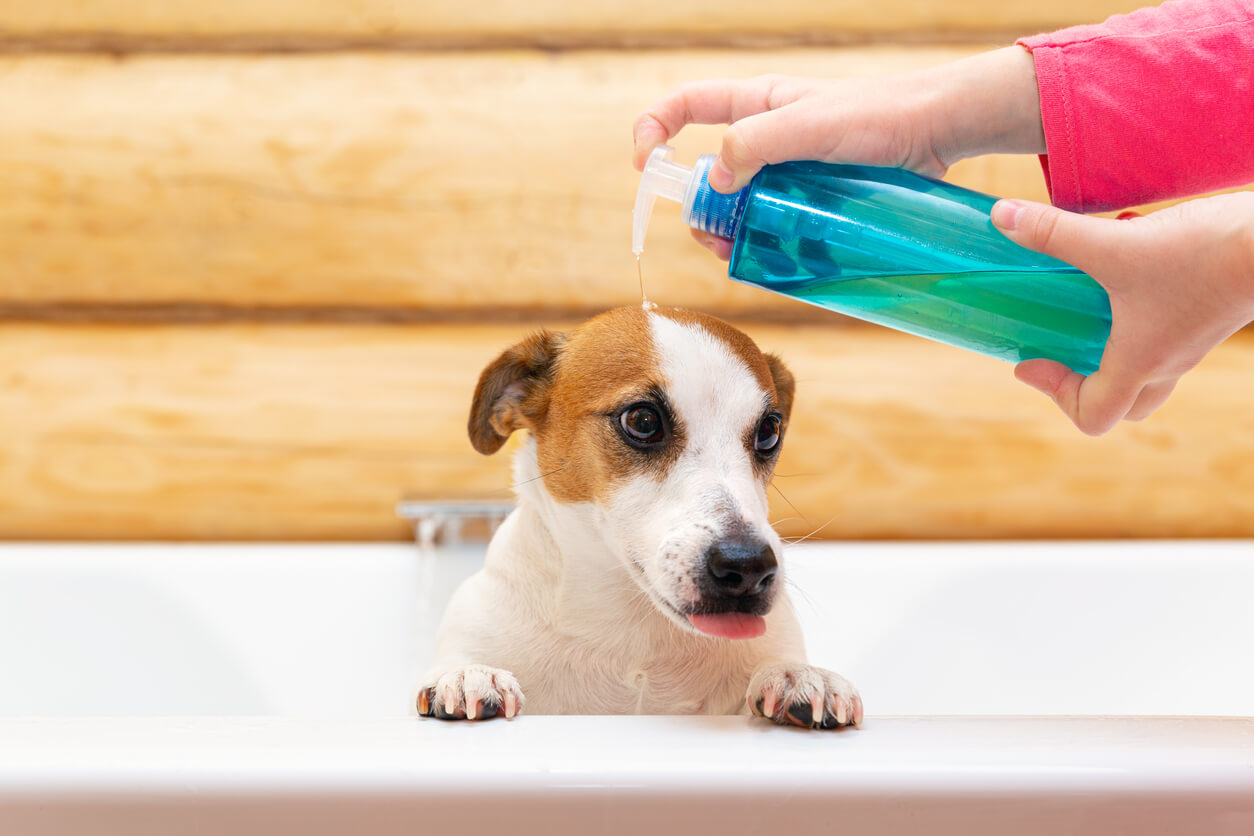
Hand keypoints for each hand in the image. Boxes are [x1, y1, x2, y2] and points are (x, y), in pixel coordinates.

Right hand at [632, 47, 1045, 258]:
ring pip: (738, 205)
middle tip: (708, 231)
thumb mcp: (808, 124)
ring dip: (728, 231)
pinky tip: (765, 260)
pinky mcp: (811, 199)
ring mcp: (788, 171)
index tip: (645, 165)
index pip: (687, 105)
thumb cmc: (876, 114)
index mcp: (756, 104)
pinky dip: (762, 244)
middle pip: (708, 170)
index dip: (655, 128)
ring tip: (736, 252)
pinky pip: (774, 224)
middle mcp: (767, 136)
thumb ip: (756, 144)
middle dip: (697, 204)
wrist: (937, 131)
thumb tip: (715, 180)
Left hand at [992, 193, 1253, 434]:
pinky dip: (1136, 295)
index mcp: (1140, 363)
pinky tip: (1123, 245)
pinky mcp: (1207, 304)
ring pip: (1144, 356)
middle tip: (1059, 342)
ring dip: (1109, 335)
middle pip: (1125, 399)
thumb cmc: (1205, 255)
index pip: (1093, 415)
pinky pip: (1164, 317)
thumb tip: (1000, 218)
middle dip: (1083, 379)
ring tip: (1083, 293)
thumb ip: (1054, 234)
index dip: (1053, 394)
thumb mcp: (1115, 245)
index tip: (1031, 359)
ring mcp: (1191, 333)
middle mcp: (1167, 358)